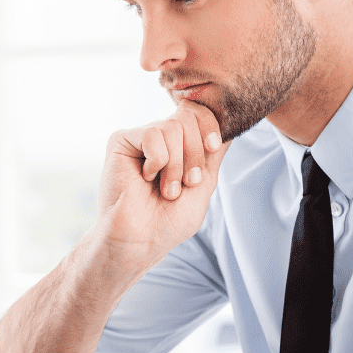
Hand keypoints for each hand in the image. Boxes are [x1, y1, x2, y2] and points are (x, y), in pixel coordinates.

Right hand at [95, 100, 228, 273]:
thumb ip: (214, 154)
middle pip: (189, 115)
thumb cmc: (169, 220)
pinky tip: (145, 178)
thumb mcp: (204, 185)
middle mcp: (159, 137)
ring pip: (172, 127)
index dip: (211, 127)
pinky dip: (157, 162)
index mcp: (178, 144)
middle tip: (186, 183)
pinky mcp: (121, 140)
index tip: (212, 149)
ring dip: (176, 165)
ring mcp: (139, 138)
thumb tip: (231, 125)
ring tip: (166, 189)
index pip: (200, 112)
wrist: (141, 240)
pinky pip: (151, 134)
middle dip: (195, 153)